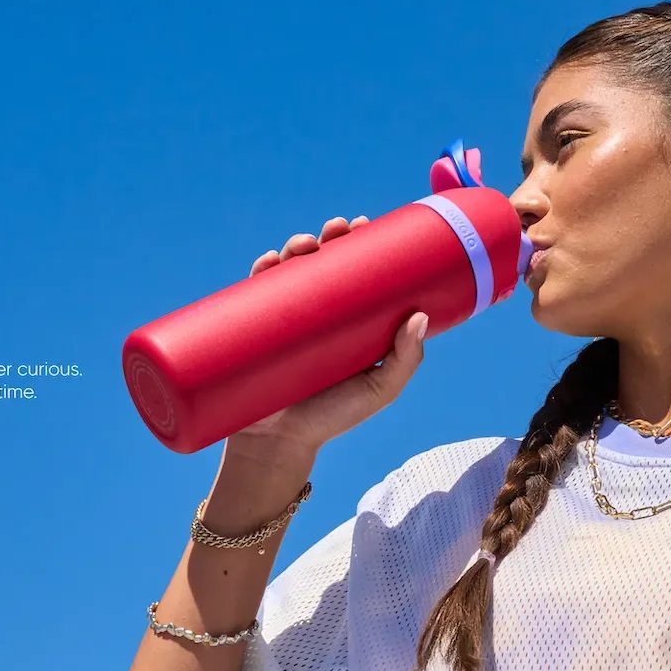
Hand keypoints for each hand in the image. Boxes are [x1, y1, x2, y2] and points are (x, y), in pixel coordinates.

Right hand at [228, 215, 428, 458]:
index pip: (353, 271)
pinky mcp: (252, 330)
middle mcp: (315, 313)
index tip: (366, 225)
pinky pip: (253, 291)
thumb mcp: (379, 390)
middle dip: (329, 236)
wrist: (278, 444)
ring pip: (288, 269)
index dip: (359, 243)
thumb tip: (418, 316)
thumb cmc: (333, 418)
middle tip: (338, 230)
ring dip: (295, 245)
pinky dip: (259, 271)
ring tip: (305, 245)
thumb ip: (405, 360)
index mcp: (346, 319)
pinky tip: (268, 261)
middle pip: (321, 261)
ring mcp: (282, 319)